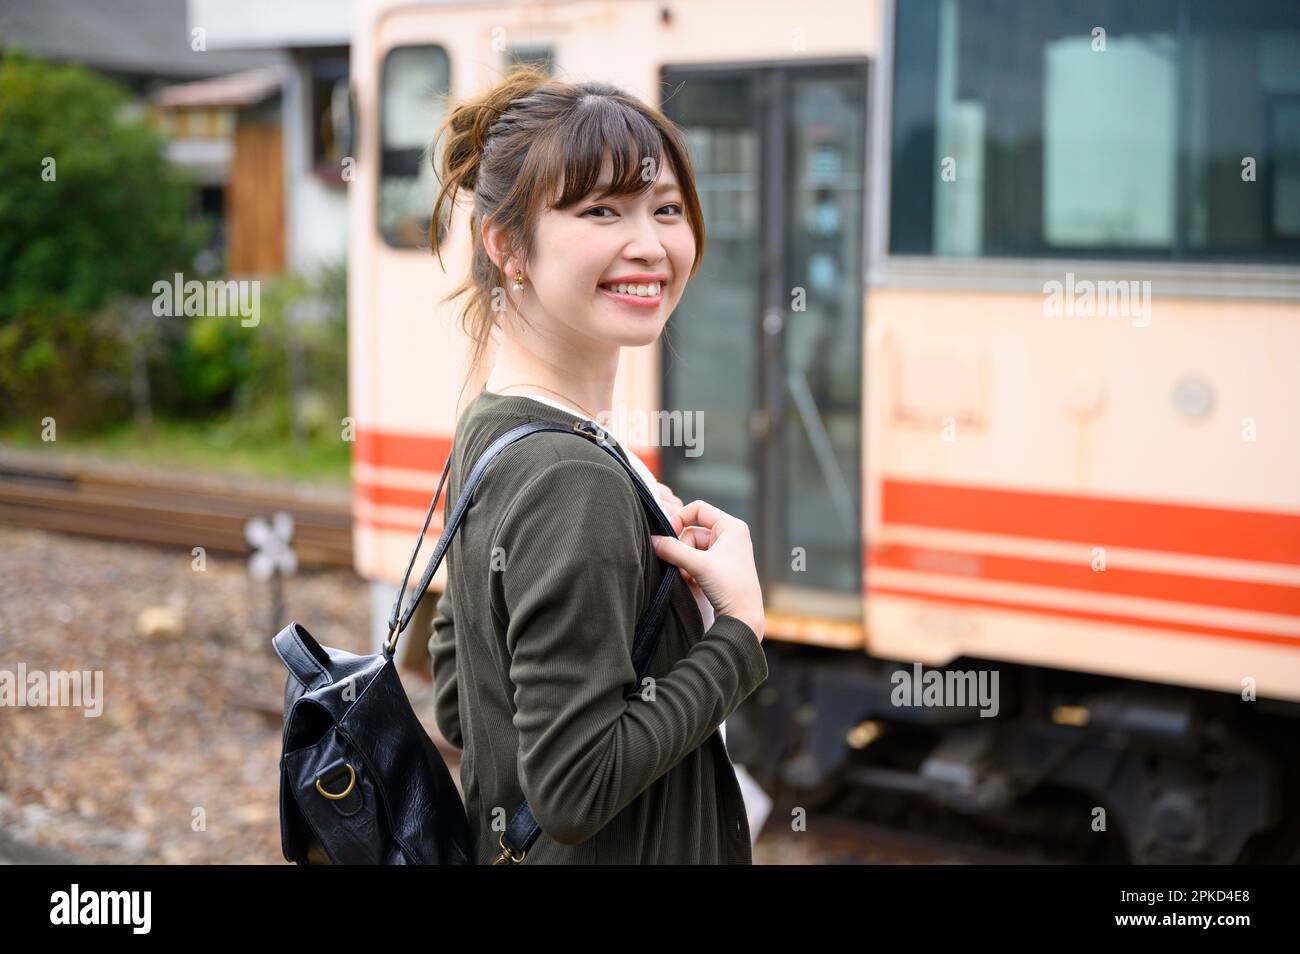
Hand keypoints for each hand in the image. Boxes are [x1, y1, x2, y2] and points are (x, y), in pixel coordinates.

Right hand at [649, 499, 764, 641]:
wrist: (743, 619)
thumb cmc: (730, 588)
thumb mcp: (698, 565)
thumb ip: (673, 550)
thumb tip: (653, 540)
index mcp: (731, 527)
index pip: (698, 508)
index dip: (680, 518)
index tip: (668, 535)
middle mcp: (730, 536)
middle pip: (692, 531)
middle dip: (682, 549)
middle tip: (680, 565)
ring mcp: (724, 552)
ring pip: (691, 548)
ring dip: (684, 562)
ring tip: (689, 577)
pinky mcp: (718, 567)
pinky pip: (695, 560)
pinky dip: (689, 570)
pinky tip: (692, 583)